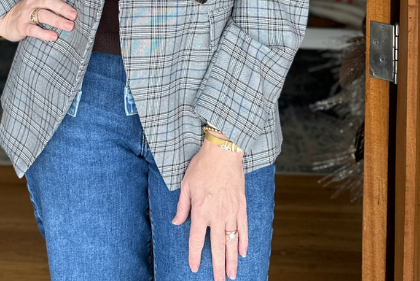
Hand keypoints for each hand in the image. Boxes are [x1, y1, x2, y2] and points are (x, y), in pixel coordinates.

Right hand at [0, 0, 76, 42]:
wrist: (6, 20)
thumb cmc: (27, 7)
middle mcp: (32, 1)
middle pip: (47, 1)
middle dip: (62, 7)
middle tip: (74, 14)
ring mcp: (27, 14)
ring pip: (42, 15)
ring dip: (57, 20)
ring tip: (70, 26)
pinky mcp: (23, 27)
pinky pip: (34, 30)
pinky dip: (44, 34)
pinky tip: (54, 36)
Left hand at [172, 139, 247, 280]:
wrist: (223, 152)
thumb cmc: (202, 166)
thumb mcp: (186, 185)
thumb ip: (182, 207)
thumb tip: (176, 222)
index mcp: (200, 211)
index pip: (196, 240)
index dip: (195, 255)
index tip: (194, 267)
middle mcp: (216, 216)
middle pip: (217, 247)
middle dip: (217, 267)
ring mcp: (231, 212)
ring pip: (232, 242)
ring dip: (232, 260)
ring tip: (232, 274)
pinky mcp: (241, 206)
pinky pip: (244, 228)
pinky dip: (244, 241)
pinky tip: (242, 252)